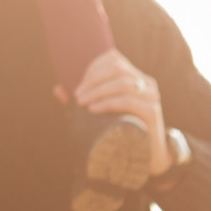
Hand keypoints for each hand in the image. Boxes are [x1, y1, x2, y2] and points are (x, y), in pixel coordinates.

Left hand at [74, 49, 171, 175]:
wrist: (146, 153)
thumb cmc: (120, 128)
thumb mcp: (100, 111)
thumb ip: (82, 99)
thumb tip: (58, 88)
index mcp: (134, 77)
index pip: (114, 58)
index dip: (93, 67)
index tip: (78, 85)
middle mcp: (145, 82)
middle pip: (117, 68)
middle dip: (92, 80)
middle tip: (77, 96)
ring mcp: (151, 95)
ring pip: (123, 82)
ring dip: (97, 91)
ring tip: (81, 103)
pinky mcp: (152, 111)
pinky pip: (128, 101)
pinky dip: (107, 103)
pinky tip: (93, 109)